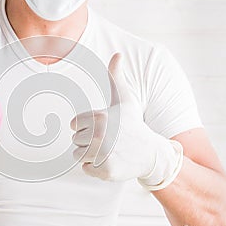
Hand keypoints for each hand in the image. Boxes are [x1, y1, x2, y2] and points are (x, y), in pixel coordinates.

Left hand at [70, 54, 182, 188]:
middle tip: (107, 141)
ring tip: (108, 151)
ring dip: (90, 155)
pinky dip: (94, 168)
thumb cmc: (134, 125)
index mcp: (100, 117)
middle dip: (88, 141)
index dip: (85, 127)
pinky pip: (85, 168)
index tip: (102, 128)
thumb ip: (116, 77)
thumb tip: (118, 54)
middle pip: (75, 141)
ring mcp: (104, 154)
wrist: (151, 153)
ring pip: (78, 155)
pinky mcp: (106, 170)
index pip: (74, 125)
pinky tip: (110, 161)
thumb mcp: (125, 99)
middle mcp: (101, 136)